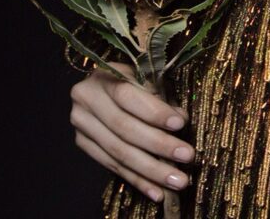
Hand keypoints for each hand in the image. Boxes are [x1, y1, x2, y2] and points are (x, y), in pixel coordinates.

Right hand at [70, 61, 194, 203]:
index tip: (180, 124)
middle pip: (124, 128)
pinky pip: (113, 167)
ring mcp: (82, 125)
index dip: (154, 112)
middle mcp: (86, 100)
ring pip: (119, 153)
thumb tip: (181, 120)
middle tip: (186, 156)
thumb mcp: (144, 76)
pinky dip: (138, 181)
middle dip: (159, 145)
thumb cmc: (131, 78)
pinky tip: (157, 192)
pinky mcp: (83, 145)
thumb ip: (159, 95)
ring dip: (151, 171)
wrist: (101, 87)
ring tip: (177, 180)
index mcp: (103, 76)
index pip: (128, 96)